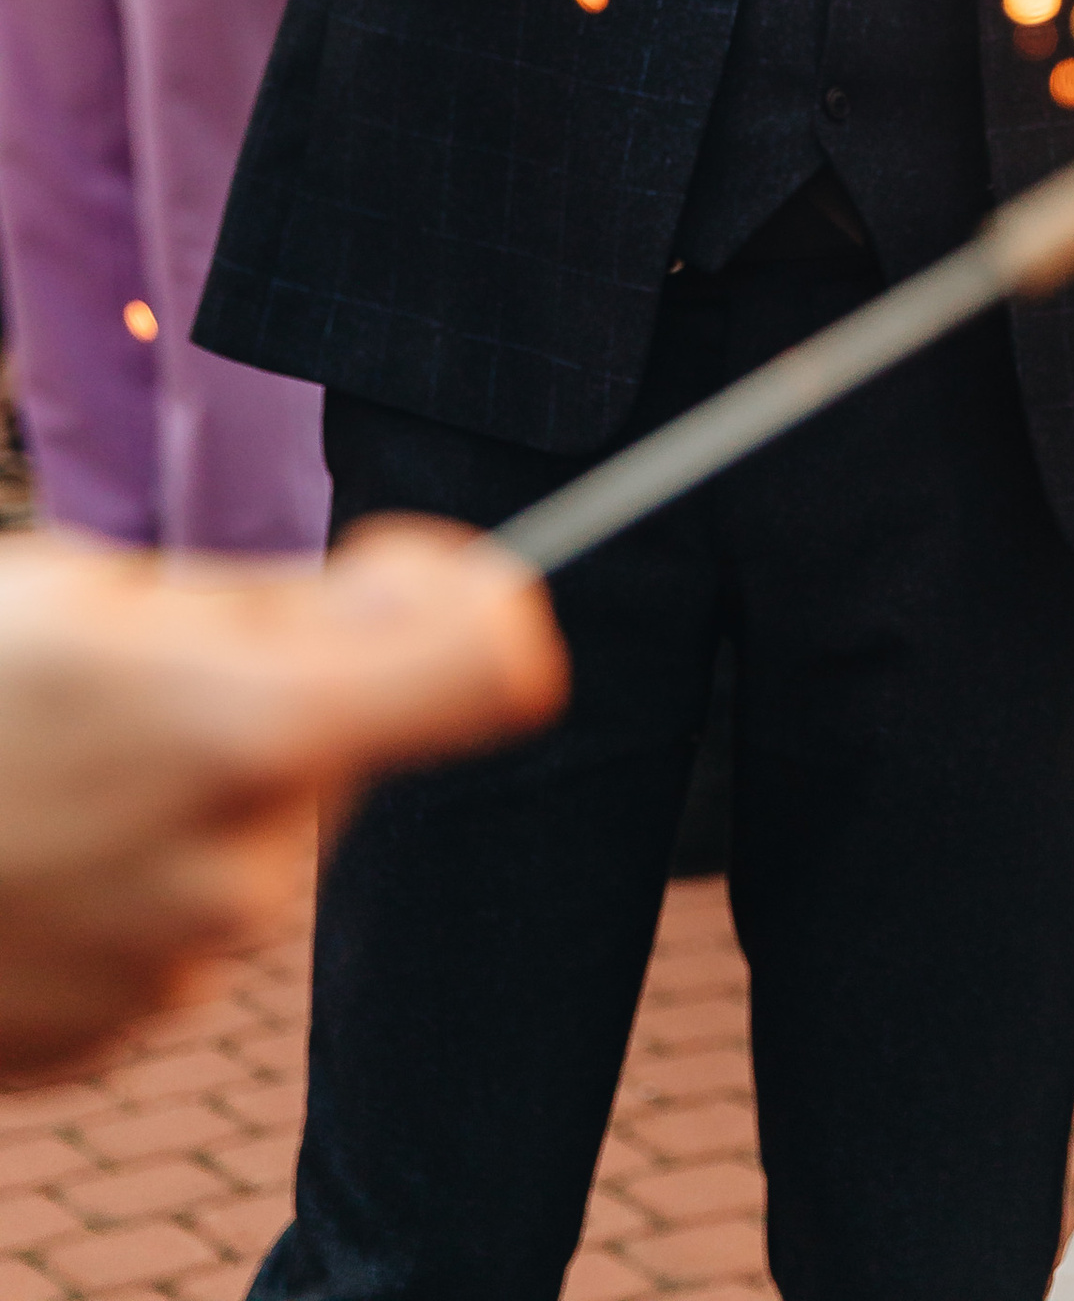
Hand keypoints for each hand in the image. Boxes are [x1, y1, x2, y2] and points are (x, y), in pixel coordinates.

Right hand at [0, 518, 563, 1080]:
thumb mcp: (100, 597)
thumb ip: (282, 607)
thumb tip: (441, 589)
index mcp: (248, 733)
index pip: (491, 667)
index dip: (481, 601)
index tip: (418, 570)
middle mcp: (235, 875)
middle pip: (356, 748)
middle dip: (283, 690)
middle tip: (133, 662)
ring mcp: (169, 977)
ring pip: (260, 836)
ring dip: (197, 784)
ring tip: (50, 756)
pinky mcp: (106, 1039)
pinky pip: (177, 925)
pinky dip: (130, 869)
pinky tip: (25, 839)